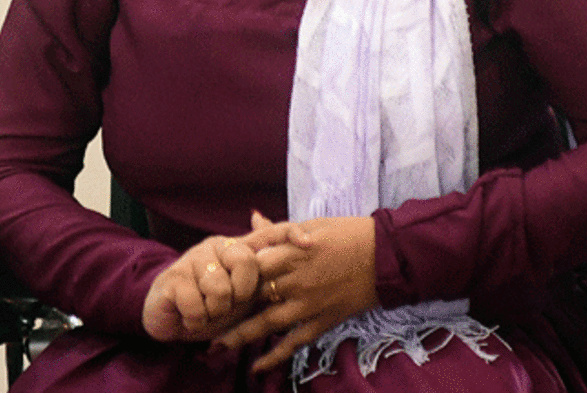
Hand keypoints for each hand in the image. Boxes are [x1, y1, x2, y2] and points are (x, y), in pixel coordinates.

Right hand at [141, 222, 306, 342]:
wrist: (167, 316)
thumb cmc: (210, 303)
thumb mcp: (244, 293)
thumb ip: (266, 272)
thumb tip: (296, 250)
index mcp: (236, 247)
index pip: (268, 232)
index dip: (290, 234)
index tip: (309, 244)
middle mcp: (216, 246)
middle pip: (246, 263)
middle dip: (240, 294)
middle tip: (227, 303)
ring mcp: (192, 259)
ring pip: (220, 289)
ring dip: (215, 312)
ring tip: (206, 311)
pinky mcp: (173, 278)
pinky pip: (197, 305)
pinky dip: (196, 319)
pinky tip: (190, 316)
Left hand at [216, 212, 379, 372]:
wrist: (386, 256)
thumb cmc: (348, 234)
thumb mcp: (311, 225)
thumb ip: (278, 230)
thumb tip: (251, 219)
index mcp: (291, 250)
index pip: (249, 263)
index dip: (227, 273)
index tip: (208, 281)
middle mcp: (295, 278)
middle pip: (251, 295)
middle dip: (225, 307)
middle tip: (200, 318)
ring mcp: (308, 302)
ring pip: (266, 323)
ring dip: (239, 336)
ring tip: (216, 347)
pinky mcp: (323, 320)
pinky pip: (293, 342)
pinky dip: (274, 356)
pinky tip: (256, 367)